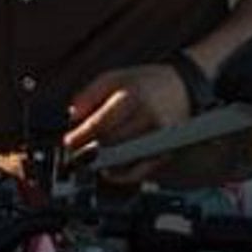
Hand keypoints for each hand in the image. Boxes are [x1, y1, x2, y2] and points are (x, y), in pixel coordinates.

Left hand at [63, 64, 192, 172]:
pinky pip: (139, 172)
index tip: (69, 142)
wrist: (181, 90)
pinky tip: (109, 170)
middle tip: (76, 151)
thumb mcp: (114, 77)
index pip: (100, 124)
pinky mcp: (165, 152)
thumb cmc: (145, 84)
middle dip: (89, 149)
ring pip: (122, 159)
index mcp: (133, 96)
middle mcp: (148, 118)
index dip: (80, 136)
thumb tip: (73, 115)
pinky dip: (120, 175)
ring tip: (91, 158)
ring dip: (102, 162)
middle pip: (110, 143)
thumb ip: (90, 93)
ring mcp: (158, 138)